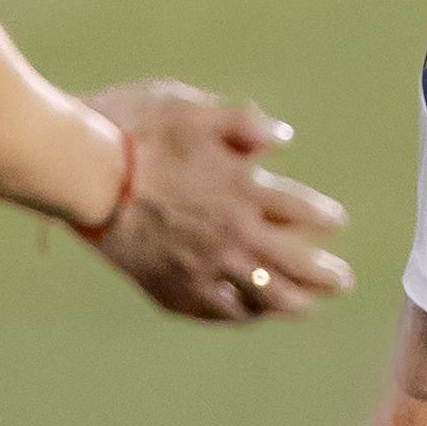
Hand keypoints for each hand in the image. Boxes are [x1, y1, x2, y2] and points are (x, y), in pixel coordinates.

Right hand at [80, 83, 353, 321]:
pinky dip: (240, 316)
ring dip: (293, 304)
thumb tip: (283, 137)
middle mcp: (233, 235)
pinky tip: (247, 316)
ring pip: (263, 297)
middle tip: (342, 283)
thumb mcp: (192, 109)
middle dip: (325, 277)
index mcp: (244, 189)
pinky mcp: (173, 289)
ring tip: (306, 308)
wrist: (84, 172)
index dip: (324, 218)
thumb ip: (243, 125)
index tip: (337, 223)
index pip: (302, 211)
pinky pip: (217, 311)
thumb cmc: (133, 129)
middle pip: (295, 265)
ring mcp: (205, 266)